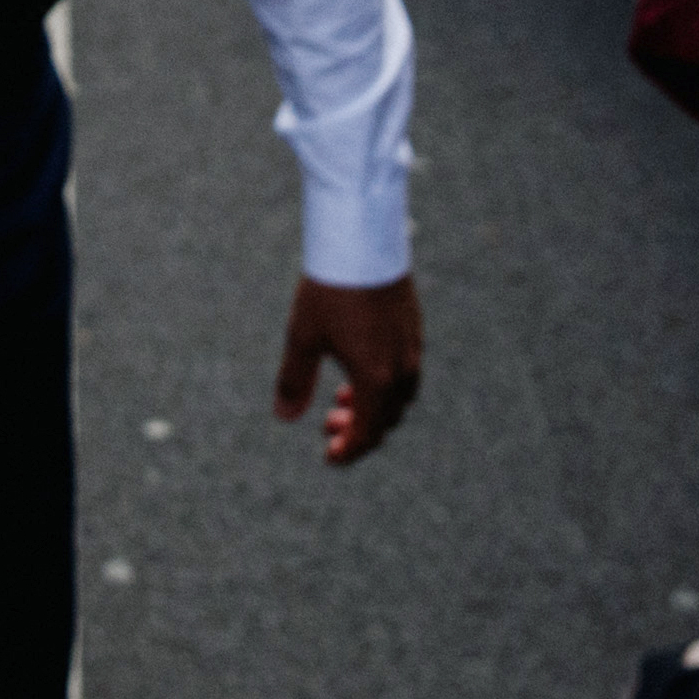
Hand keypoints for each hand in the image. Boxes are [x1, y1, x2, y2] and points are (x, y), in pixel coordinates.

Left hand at [274, 274, 422, 465]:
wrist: (362, 243)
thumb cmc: (329, 290)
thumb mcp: (303, 337)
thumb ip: (295, 381)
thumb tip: (285, 417)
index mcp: (376, 380)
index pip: (367, 433)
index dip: (348, 450)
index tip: (329, 455)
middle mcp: (402, 371)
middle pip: (386, 419)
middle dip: (357, 429)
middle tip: (327, 424)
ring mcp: (412, 351)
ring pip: (399, 398)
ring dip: (372, 407)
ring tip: (341, 397)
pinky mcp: (414, 331)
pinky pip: (405, 374)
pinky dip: (384, 385)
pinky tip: (359, 368)